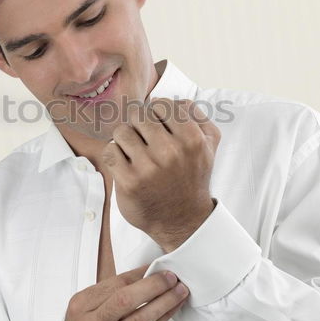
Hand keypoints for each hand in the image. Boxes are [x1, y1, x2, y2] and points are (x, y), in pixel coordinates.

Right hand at [53, 264, 188, 320]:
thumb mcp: (85, 303)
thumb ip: (110, 289)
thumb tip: (143, 272)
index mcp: (82, 305)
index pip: (115, 284)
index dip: (138, 274)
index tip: (153, 266)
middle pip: (126, 301)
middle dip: (152, 286)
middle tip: (170, 277)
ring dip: (164, 304)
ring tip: (178, 291)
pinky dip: (161, 320)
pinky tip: (171, 310)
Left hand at [101, 98, 220, 251]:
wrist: (182, 221)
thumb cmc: (192, 177)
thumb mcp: (209, 145)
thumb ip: (197, 116)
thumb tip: (175, 99)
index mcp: (192, 140)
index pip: (161, 105)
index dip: (156, 113)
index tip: (157, 127)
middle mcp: (171, 152)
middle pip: (138, 115)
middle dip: (139, 126)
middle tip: (144, 141)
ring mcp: (148, 168)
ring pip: (122, 131)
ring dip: (125, 140)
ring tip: (134, 153)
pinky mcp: (128, 181)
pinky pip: (110, 150)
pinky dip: (114, 155)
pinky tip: (125, 165)